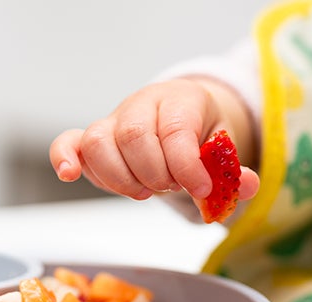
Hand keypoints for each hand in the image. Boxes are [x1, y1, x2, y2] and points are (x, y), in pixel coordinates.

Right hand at [49, 77, 259, 201]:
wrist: (178, 115)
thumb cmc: (200, 134)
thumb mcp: (224, 148)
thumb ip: (233, 169)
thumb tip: (247, 186)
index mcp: (181, 99)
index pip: (175, 129)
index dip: (186, 165)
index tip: (200, 190)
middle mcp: (142, 104)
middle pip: (135, 136)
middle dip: (155, 173)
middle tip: (170, 187)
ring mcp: (113, 120)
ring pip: (99, 142)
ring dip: (121, 178)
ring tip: (144, 191)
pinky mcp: (91, 138)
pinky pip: (68, 142)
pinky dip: (64, 158)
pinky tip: (69, 175)